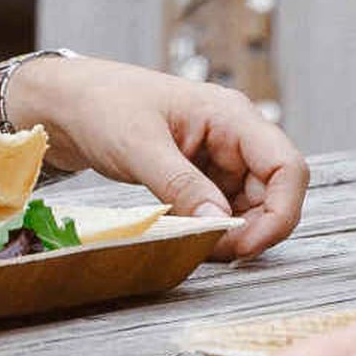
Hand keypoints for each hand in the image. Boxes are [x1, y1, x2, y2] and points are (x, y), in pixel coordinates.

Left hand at [1, 53, 308, 259]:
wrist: (69, 103)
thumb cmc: (102, 106)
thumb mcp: (138, 146)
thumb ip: (181, 184)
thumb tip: (220, 223)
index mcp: (230, 115)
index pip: (286, 167)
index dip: (280, 212)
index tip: (246, 246)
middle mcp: (235, 135)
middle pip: (274, 192)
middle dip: (253, 229)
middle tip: (212, 251)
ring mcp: (221, 156)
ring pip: (251, 206)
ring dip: (232, 233)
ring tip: (193, 243)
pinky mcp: (203, 174)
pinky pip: (224, 208)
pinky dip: (212, 228)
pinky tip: (187, 234)